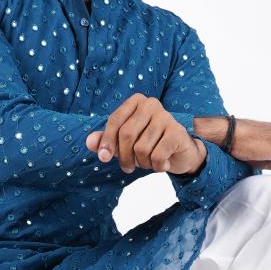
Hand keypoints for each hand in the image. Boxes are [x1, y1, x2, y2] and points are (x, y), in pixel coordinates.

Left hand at [84, 94, 205, 175]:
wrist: (181, 152)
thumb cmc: (150, 143)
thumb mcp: (125, 143)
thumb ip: (106, 141)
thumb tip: (89, 142)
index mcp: (136, 102)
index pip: (115, 121)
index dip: (106, 141)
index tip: (103, 158)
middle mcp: (151, 104)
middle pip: (126, 135)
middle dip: (124, 156)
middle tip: (127, 167)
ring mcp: (166, 117)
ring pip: (141, 148)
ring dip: (142, 163)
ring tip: (149, 162)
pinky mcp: (177, 132)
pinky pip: (157, 156)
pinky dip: (157, 166)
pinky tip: (163, 164)